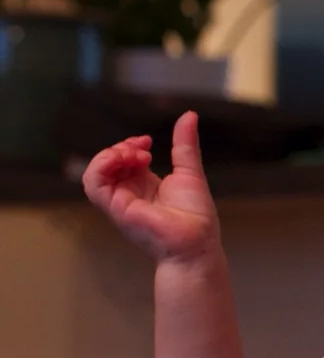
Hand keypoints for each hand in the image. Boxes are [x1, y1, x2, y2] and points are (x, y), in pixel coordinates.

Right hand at [82, 111, 219, 262]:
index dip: (130, 145)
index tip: (147, 141)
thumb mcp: (189, 170)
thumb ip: (184, 144)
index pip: (124, 159)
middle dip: (121, 147)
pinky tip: (123, 159)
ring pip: (95, 171)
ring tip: (134, 154)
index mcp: (144, 185)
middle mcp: (129, 193)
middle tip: (143, 149)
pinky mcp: (114, 208)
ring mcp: (119, 201)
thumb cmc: (196, 215)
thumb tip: (189, 115)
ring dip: (110, 155)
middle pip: (108, 163)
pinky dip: (101, 165)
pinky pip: (93, 183)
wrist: (195, 242)